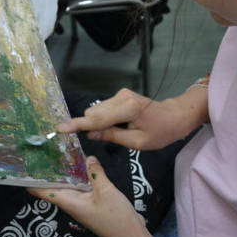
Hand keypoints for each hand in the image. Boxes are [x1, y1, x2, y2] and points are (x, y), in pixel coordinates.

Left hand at [28, 156, 147, 236]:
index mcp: (69, 202)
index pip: (41, 191)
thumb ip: (95, 173)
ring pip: (68, 184)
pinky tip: (82, 163)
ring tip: (58, 150)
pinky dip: (79, 175)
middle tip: (40, 148)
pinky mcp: (91, 202)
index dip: (30, 179)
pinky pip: (81, 186)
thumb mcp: (106, 192)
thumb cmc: (117, 219)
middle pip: (53, 185)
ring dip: (64, 170)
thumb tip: (88, 158)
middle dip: (47, 169)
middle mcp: (72, 202)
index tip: (22, 164)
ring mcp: (81, 202)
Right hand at [58, 88, 189, 150]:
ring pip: (97, 111)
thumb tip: (90, 134)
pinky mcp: (120, 94)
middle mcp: (121, 97)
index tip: (60, 128)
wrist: (175, 116)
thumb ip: (112, 136)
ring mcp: (120, 94)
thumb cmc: (161, 132)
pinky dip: (107, 119)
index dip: (77, 125)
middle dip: (94, 127)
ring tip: (123, 130)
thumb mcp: (138, 142)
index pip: (97, 119)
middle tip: (111, 138)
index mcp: (128, 109)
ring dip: (102, 123)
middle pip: (94, 114)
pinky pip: (104, 109)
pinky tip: (123, 124)